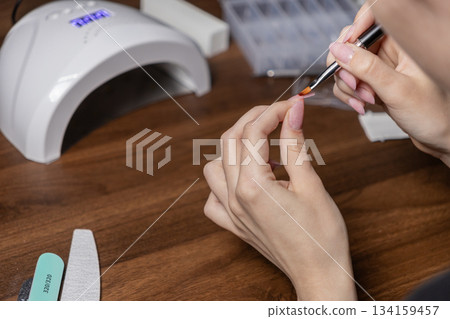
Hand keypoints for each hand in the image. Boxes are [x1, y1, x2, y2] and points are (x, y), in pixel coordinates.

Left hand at [203, 97, 356, 299]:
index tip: (292, 104)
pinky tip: (244, 180)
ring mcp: (230, 212)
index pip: (254, 133)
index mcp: (254, 186)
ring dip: (234, 148)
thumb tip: (293, 112)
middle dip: (253, 120)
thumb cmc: (321, 237)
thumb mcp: (311, 184)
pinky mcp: (233, 224)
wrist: (319, 274)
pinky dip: (222, 182)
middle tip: (279, 114)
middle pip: (230, 141)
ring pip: (214, 166)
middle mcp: (235, 198)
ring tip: (261, 147)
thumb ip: (295, 144)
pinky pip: (213, 197)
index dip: (274, 112)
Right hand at [327, 2, 449, 166]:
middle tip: (355, 85)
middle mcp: (392, 49)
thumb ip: (365, 68)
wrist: (440, 137)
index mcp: (406, 40)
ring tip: (364, 101)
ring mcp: (381, 66)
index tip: (343, 49)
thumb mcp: (397, 90)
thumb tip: (338, 50)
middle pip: (352, 43)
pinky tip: (361, 106)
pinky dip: (349, 94)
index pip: (373, 16)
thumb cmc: (434, 113)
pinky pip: (349, 80)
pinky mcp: (374, 81)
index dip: (353, 29)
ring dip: (348, 85)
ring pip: (347, 64)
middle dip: (346, 66)